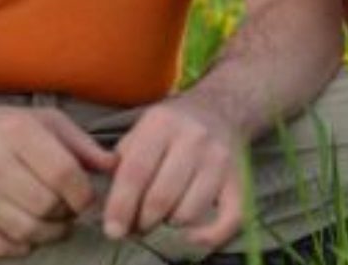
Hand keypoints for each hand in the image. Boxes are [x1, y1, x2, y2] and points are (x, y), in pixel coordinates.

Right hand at [0, 106, 116, 257]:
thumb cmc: (10, 129)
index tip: (88, 198)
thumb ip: (83, 146)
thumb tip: (115, 167)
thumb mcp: (49, 123)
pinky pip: (1, 247)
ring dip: (50, 233)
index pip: (62, 173)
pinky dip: (23, 246)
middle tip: (70, 208)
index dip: (83, 193)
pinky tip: (30, 229)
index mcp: (16, 132)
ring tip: (55, 220)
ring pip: (26, 230)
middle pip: (46, 205)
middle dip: (67, 213)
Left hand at [101, 94, 244, 247]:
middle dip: (143, 221)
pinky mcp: (239, 178)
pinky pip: (230, 218)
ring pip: (188, 212)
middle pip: (161, 197)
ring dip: (170, 223)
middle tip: (137, 226)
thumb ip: (121, 163)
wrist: (220, 110)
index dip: (120, 206)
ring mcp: (219, 159)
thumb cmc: (171, 128)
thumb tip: (107, 208)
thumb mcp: (140, 130)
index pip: (135, 172)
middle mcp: (193, 138)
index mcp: (161, 123)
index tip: (113, 230)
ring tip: (163, 215)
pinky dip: (209, 236)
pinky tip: (191, 236)